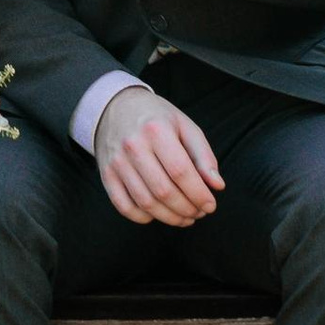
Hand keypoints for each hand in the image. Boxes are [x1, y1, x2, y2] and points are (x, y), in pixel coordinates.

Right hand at [93, 83, 222, 225]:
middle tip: (199, 213)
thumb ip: (204, 156)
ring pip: (145, 203)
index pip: (180, 172)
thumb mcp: (185, 126)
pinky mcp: (106, 174)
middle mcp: (133, 146)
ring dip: (169, 217)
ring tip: (185, 218)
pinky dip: (143, 218)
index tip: (210, 205)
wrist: (116, 106)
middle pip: (163, 191)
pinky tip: (159, 214)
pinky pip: (124, 206)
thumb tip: (217, 186)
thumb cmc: (157, 118)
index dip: (198, 194)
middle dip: (186, 209)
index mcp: (156, 130)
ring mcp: (117, 162)